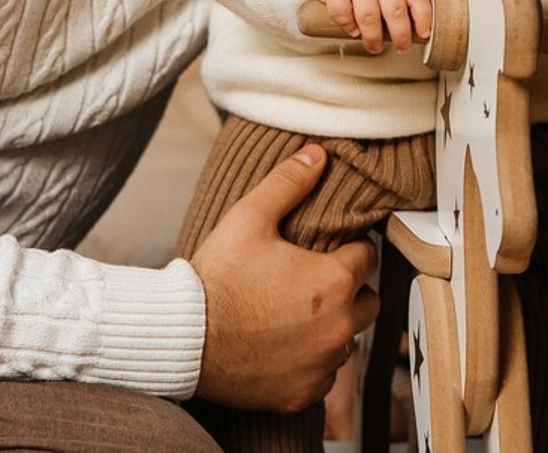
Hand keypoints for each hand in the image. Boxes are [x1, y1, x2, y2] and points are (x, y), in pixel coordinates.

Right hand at [190, 145, 379, 412]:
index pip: (367, 255)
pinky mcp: (302, 394)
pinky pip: (325, 375)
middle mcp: (338, 328)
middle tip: (312, 280)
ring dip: (332, 325)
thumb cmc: (216, 278)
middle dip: (347, 288)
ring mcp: (321, 365)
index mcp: (333, 281)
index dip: (347, 247)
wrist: (180, 340)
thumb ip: (288, 182)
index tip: (326, 248)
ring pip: (348, 338)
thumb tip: (318, 153)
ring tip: (297, 312)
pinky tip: (285, 344)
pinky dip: (312, 361)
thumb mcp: (249, 218)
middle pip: (366, 300)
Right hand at [313, 0, 431, 52]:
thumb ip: (403, 3)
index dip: (423, 16)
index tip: (424, 34)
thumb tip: (417, 35)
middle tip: (401, 48)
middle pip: (394, 9)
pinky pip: (342, 11)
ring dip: (374, 36)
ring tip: (375, 46)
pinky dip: (348, 25)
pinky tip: (353, 30)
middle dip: (400, 34)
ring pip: (369, 13)